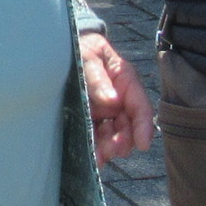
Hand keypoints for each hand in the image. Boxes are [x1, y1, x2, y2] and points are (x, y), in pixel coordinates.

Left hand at [79, 30, 154, 166]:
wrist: (62, 48)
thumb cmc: (80, 48)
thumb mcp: (88, 57)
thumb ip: (98, 78)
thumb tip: (112, 100)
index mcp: (125, 82)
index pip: (140, 107)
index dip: (143, 127)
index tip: (143, 144)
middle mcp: (118, 100)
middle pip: (128, 127)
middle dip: (122, 142)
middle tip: (110, 150)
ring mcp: (105, 111)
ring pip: (114, 137)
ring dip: (109, 149)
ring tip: (98, 157)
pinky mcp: (91, 119)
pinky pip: (97, 137)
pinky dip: (96, 148)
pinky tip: (91, 157)